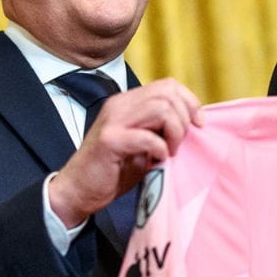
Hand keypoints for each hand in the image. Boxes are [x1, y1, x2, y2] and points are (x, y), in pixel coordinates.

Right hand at [47, 79, 200, 228]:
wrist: (78, 191)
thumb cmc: (113, 171)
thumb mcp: (142, 144)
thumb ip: (159, 129)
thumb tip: (192, 123)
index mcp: (126, 102)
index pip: (168, 85)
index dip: (190, 102)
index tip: (198, 125)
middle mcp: (118, 105)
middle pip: (167, 93)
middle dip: (184, 118)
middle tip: (179, 144)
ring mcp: (113, 121)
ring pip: (161, 108)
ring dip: (174, 132)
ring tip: (169, 151)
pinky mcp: (110, 141)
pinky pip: (147, 137)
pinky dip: (160, 149)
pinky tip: (157, 160)